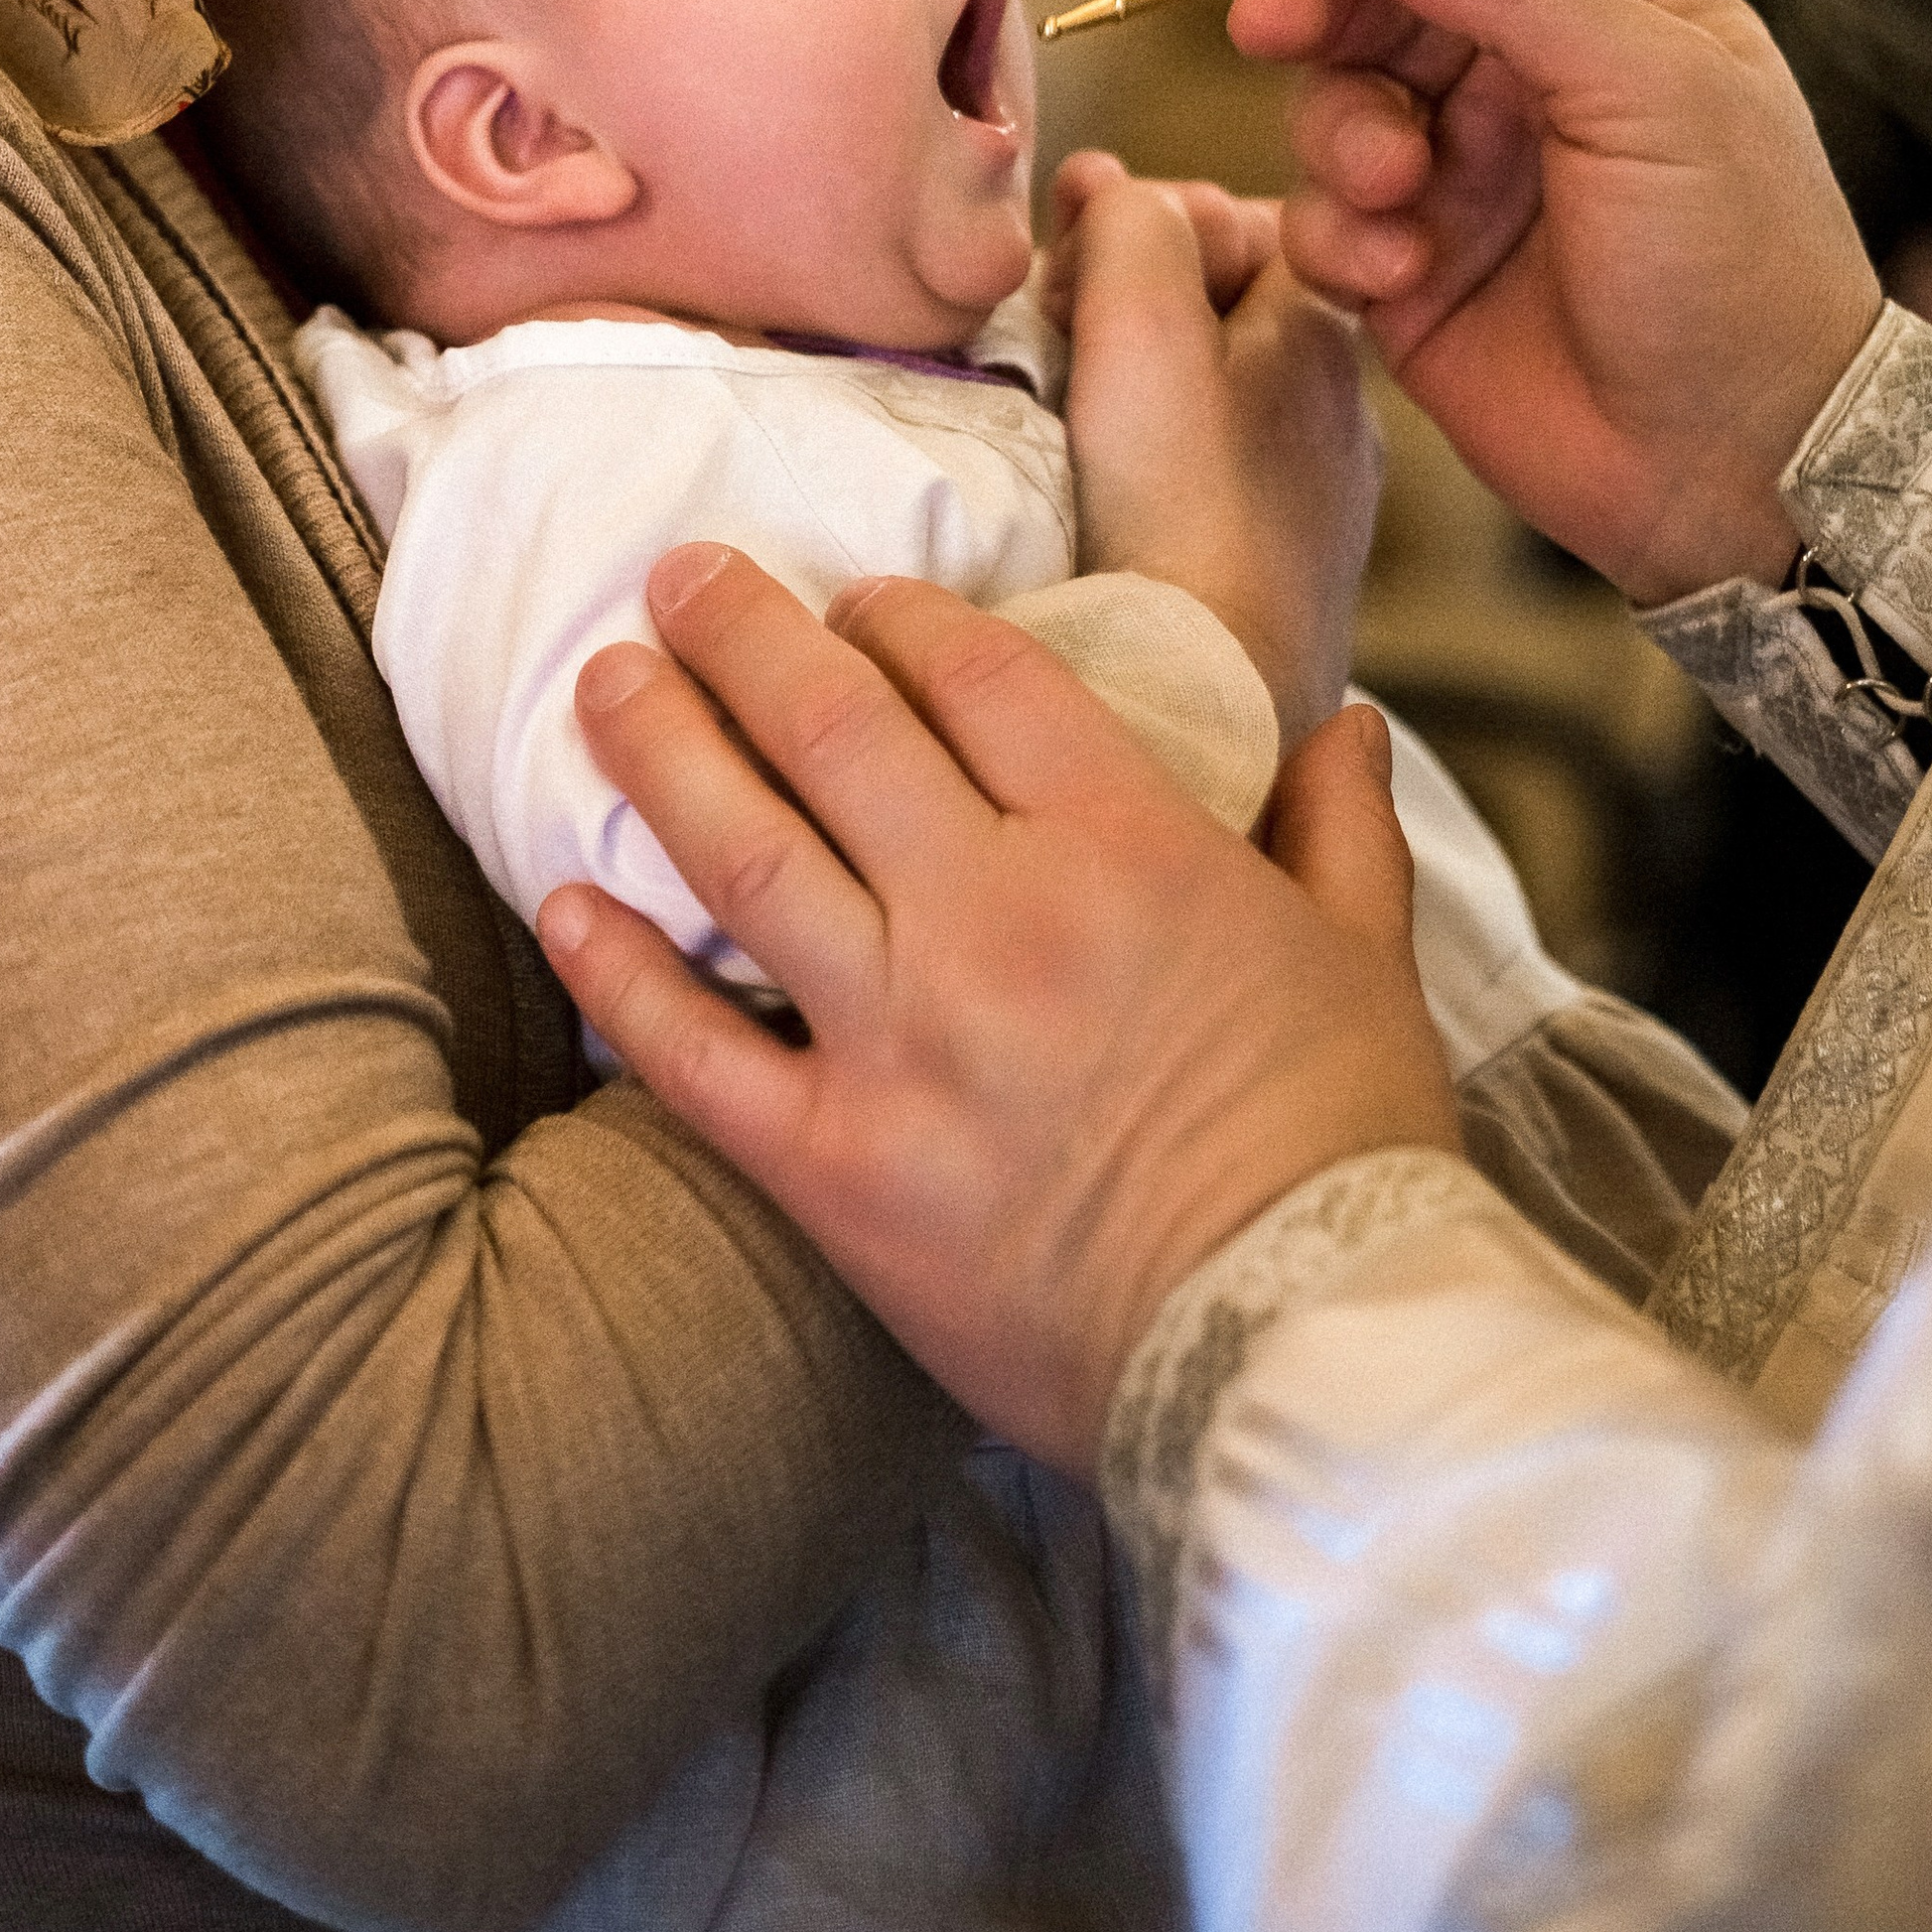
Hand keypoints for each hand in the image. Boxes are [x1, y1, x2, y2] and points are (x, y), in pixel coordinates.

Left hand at [539, 547, 1459, 1477]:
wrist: (1304, 1353)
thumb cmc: (1347, 1152)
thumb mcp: (1370, 960)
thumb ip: (1339, 826)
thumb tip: (1345, 721)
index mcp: (1123, 846)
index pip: (977, 676)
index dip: (899, 616)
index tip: (853, 596)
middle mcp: (990, 914)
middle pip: (832, 727)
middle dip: (741, 633)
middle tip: (678, 578)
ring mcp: (899, 1038)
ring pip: (743, 851)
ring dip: (660, 750)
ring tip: (603, 684)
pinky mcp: (837, 1166)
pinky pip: (693, 1052)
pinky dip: (617, 972)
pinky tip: (561, 904)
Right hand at [1045, 152, 1376, 736]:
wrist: (1219, 698)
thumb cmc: (1182, 509)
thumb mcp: (1143, 320)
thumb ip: (1131, 220)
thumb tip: (1110, 189)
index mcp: (1326, 326)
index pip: (1230, 215)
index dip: (1139, 224)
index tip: (1071, 274)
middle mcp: (1337, 407)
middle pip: (1213, 303)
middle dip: (1126, 300)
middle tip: (1054, 335)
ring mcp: (1314, 500)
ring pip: (1208, 394)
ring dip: (1133, 387)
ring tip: (1070, 420)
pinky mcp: (1279, 576)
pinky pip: (1208, 480)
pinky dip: (1154, 469)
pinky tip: (1111, 503)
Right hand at [1227, 0, 1881, 604]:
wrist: (1738, 466)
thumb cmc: (1738, 266)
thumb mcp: (1649, 89)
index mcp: (1621, 9)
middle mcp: (1535, 80)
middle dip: (1325, 4)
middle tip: (1268, 23)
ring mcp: (1466, 176)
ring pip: (1340, 101)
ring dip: (1341, 132)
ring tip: (1395, 186)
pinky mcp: (1411, 274)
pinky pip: (1326, 221)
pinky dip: (1340, 237)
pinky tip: (1399, 275)